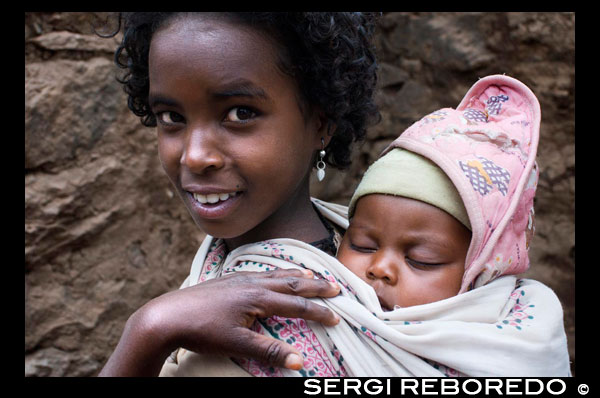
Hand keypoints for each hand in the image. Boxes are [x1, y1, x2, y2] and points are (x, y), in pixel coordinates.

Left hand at [99, 268, 339, 375]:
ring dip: (297, 276)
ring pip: (276, 275)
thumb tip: (300, 361)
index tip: (337, 317)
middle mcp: (252, 283)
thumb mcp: (237, 344)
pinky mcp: (229, 279)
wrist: (167, 316)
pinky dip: (276, 273)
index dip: (318, 312)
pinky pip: (261, 272)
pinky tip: (274, 275)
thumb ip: (270, 351)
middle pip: (291, 283)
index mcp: (257, 298)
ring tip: (312, 277)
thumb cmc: (201, 330)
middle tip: (336, 287)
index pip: (296, 306)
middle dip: (315, 286)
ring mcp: (240, 279)